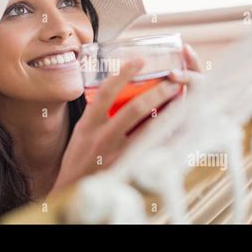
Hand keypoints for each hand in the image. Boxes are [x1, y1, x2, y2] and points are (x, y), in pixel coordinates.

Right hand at [50, 44, 203, 194]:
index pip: (107, 91)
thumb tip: (115, 90)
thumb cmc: (78, 157)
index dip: (125, 73)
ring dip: (167, 113)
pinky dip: (166, 137)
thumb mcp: (81, 130)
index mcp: (88, 124)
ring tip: (180, 100)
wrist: (71, 191)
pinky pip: (152, 150)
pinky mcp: (127, 169)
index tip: (140, 60)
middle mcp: (102, 137)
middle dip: (157, 92)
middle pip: (134, 108)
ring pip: (148, 130)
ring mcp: (117, 155)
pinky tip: (178, 127)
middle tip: (172, 81)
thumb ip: (97, 112)